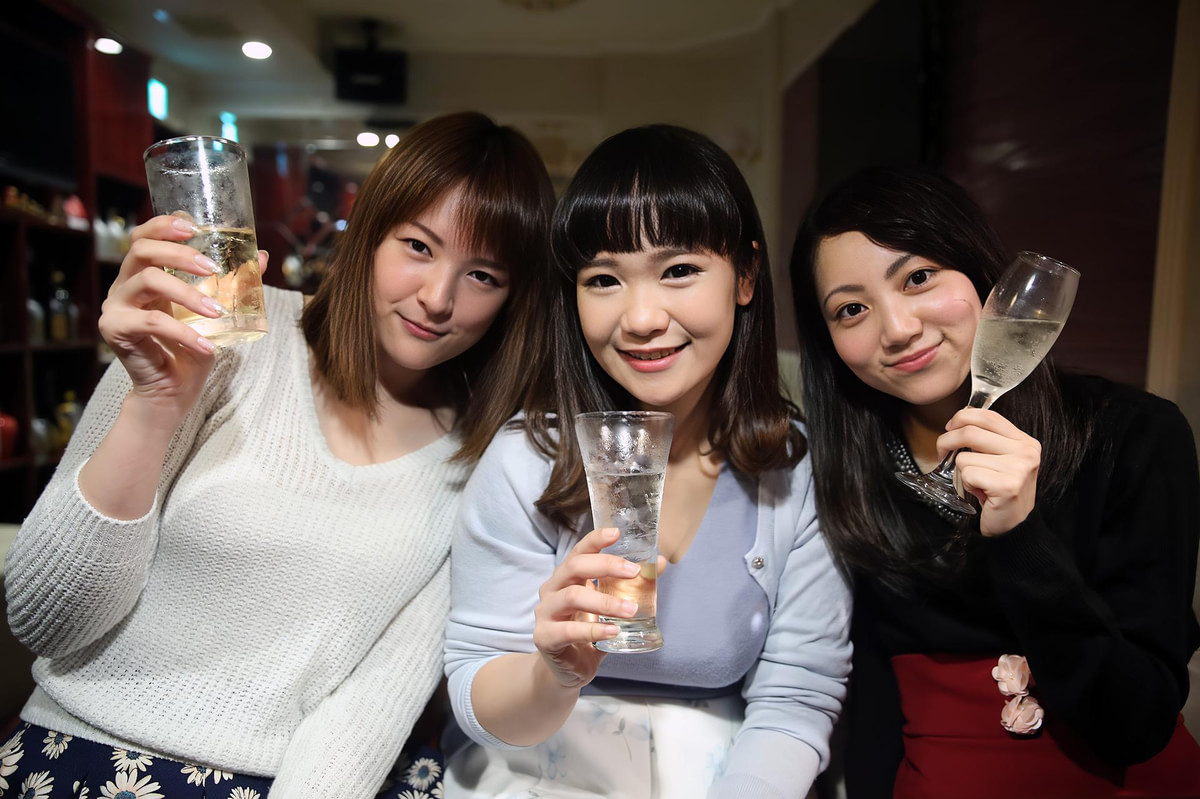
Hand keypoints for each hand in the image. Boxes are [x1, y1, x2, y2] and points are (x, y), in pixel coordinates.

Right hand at [99, 215, 268, 424]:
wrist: (173, 391)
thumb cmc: (191, 350)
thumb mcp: (215, 313)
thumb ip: (234, 283)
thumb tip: (262, 255)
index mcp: (143, 275)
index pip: (143, 237)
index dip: (164, 225)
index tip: (194, 226)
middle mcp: (124, 285)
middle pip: (141, 249)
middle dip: (180, 252)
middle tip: (212, 268)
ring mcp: (115, 306)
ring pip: (147, 280)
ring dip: (187, 292)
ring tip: (217, 311)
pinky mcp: (115, 329)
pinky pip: (150, 321)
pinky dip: (183, 332)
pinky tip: (207, 345)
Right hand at [532, 527, 641, 689]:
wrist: (567, 670)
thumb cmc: (588, 633)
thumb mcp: (610, 608)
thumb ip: (630, 587)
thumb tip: (660, 563)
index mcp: (566, 578)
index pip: (579, 551)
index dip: (595, 540)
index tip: (616, 533)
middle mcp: (552, 590)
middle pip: (574, 567)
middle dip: (606, 565)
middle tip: (634, 572)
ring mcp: (545, 613)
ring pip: (572, 596)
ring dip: (605, 601)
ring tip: (630, 609)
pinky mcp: (544, 637)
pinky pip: (568, 630)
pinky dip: (592, 630)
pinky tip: (613, 631)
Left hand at [939, 407, 1041, 535]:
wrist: (1014, 526)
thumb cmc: (999, 491)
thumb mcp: (1000, 459)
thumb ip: (986, 439)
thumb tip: (957, 422)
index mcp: (1025, 441)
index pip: (988, 416)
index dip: (962, 417)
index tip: (949, 428)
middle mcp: (1026, 452)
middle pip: (970, 432)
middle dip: (946, 442)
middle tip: (942, 453)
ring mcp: (1019, 469)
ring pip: (965, 457)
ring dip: (962, 472)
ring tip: (978, 483)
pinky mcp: (1007, 486)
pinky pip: (967, 474)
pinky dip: (966, 485)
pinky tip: (981, 493)